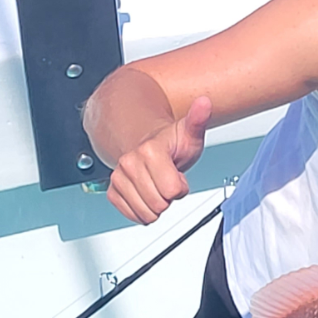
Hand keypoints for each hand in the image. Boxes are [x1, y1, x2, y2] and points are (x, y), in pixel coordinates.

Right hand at [107, 95, 211, 223]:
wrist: (147, 144)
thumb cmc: (171, 143)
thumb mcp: (189, 133)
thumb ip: (197, 120)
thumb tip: (204, 102)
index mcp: (149, 151)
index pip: (172, 190)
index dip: (181, 187)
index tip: (178, 174)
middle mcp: (129, 163)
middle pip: (159, 205)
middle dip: (168, 196)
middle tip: (168, 179)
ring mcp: (119, 177)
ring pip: (146, 213)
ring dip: (156, 204)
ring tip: (158, 185)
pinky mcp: (113, 191)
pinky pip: (132, 215)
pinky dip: (143, 210)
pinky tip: (147, 193)